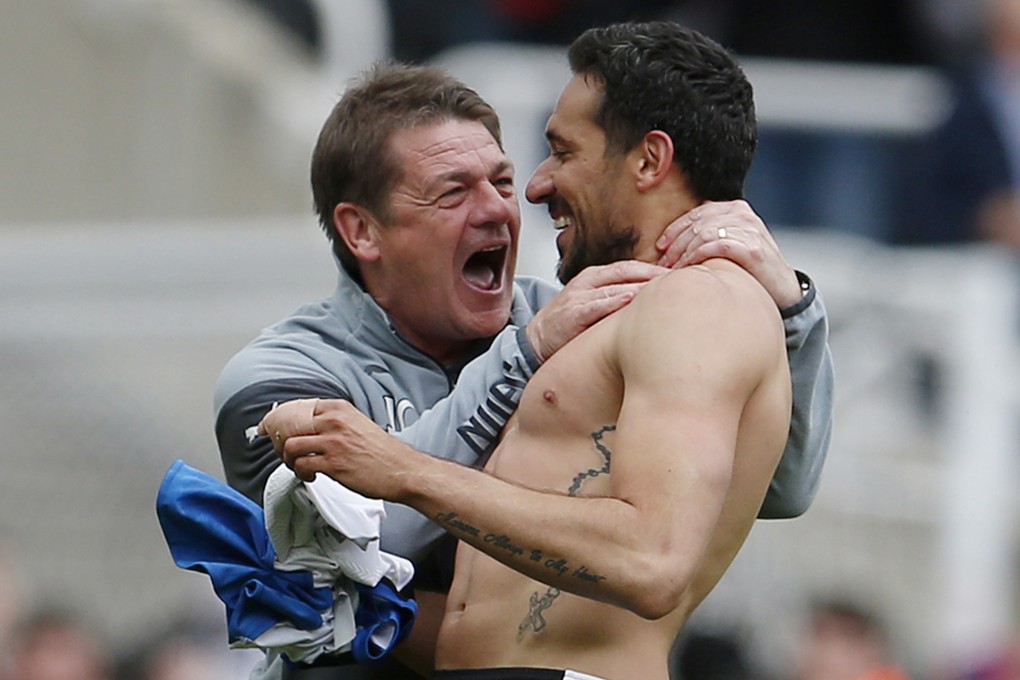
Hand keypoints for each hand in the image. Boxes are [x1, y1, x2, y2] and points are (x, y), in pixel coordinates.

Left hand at [258, 398, 417, 498]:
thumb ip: (335, 422)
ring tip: (298, 466)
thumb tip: (310, 428)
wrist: (402, 470)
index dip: (281, 420)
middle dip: (280, 441)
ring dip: (289, 459)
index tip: (274, 429)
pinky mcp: (332, 464)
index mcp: (339, 409)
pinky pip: (301, 466)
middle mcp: (334, 422)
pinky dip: (300, 473)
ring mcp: (332, 442)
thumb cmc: (383, 452)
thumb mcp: (358, 424)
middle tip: (284, 452)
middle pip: (289, 426)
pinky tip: (310, 475)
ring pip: (291, 447)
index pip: (298, 409)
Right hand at [525, 260, 666, 360]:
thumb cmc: (568, 325)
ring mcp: (579, 296)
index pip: (630, 267)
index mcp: (594, 277)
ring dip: (641, 287)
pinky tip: (632, 300)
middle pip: (627, 271)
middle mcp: (587, 282)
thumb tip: (652, 300)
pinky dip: (614, 301)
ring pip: (615, 286)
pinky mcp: (573, 314)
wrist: (536, 340)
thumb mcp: (594, 304)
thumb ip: (617, 298)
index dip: (655, 269)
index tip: (680, 274)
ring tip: (665, 288)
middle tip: (681, 278)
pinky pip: (597, 305)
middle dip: (654, 274)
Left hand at [656, 200, 802, 308]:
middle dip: (676, 243)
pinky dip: (696, 257)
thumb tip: (681, 233)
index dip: (675, 229)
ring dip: (683, 252)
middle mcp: (743, 214)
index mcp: (736, 209)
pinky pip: (714, 246)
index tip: (661, 246)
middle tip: (663, 262)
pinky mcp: (751, 247)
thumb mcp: (733, 244)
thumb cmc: (753, 270)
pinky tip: (687, 270)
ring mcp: (748, 229)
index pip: (697, 213)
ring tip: (672, 269)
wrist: (784, 291)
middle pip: (697, 222)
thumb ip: (713, 233)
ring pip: (702, 233)